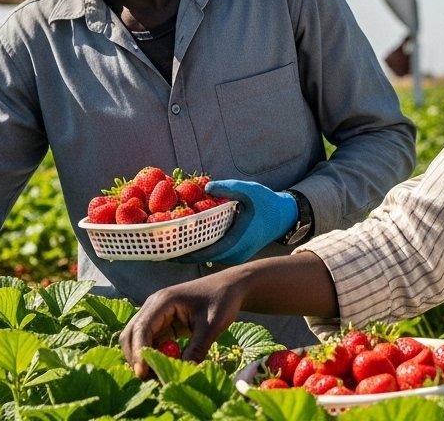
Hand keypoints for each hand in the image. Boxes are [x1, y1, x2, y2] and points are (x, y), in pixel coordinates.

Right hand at [119, 272, 246, 376]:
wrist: (230, 287)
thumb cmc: (222, 300)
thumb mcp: (212, 325)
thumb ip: (198, 348)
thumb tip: (184, 372)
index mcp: (163, 301)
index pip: (141, 328)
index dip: (139, 352)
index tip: (143, 374)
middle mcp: (153, 306)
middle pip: (131, 334)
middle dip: (136, 357)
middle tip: (149, 379)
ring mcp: (156, 314)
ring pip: (137, 339)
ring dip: (143, 358)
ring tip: (158, 376)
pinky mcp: (162, 323)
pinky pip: (150, 341)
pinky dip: (154, 355)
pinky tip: (165, 367)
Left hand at [172, 180, 296, 264]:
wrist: (285, 216)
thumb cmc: (268, 203)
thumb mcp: (250, 191)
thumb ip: (229, 188)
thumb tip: (208, 186)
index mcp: (237, 242)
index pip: (205, 252)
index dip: (184, 253)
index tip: (165, 250)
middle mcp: (234, 254)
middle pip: (201, 257)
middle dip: (180, 253)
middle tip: (158, 247)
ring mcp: (234, 255)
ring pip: (206, 256)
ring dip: (188, 250)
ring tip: (166, 245)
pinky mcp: (234, 252)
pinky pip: (212, 252)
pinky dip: (198, 247)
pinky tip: (184, 240)